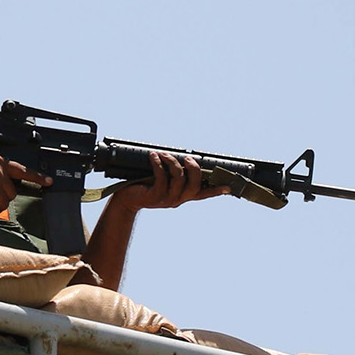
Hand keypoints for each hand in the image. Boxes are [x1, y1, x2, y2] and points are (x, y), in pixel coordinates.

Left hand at [111, 152, 229, 211]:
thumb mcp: (163, 179)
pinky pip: (160, 178)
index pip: (203, 194)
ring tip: (164, 154)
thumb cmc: (145, 185)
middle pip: (194, 185)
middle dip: (193, 169)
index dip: (216, 190)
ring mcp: (167, 200)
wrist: (126, 199)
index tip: (228, 187)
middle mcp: (178, 199)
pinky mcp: (154, 197)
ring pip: (178, 179)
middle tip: (186, 158)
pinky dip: (158, 164)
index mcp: (183, 196)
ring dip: (172, 163)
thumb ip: (174, 172)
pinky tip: (153, 156)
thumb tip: (183, 156)